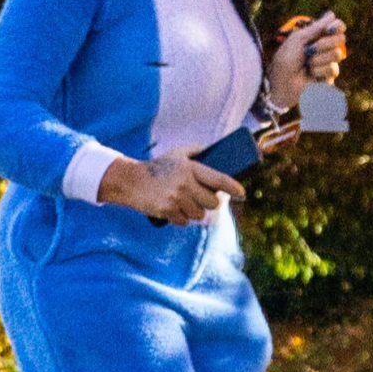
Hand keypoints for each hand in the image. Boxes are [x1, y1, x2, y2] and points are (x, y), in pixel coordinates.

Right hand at [99, 149, 243, 225]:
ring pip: (199, 214)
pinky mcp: (166, 211)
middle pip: (213, 203)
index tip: (242, 194)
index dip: (234, 188)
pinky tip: (175, 210)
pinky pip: (184, 221)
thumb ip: (196, 150)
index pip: (220, 180)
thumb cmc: (156, 167)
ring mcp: (176, 199)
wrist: (130, 181)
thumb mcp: (176, 154)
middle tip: (204, 199)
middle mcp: (185, 184)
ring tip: (186, 204)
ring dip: (196, 211)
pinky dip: (182, 218)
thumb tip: (214, 150)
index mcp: (191, 168)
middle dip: (211, 202)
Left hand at [269, 10, 347, 107]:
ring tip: (306, 65)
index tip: (329, 30)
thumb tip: (332, 14)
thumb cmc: (284, 61)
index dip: (337, 26)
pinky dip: (319, 70)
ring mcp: (328, 63)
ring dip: (318, 59)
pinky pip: (333, 69)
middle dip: (323, 44)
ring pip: (337, 54)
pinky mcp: (329, 77)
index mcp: (317, 38)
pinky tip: (310, 75)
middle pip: (340, 39)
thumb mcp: (297, 40)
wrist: (280, 84)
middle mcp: (325, 49)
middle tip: (308, 51)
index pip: (338, 27)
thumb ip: (316, 28)